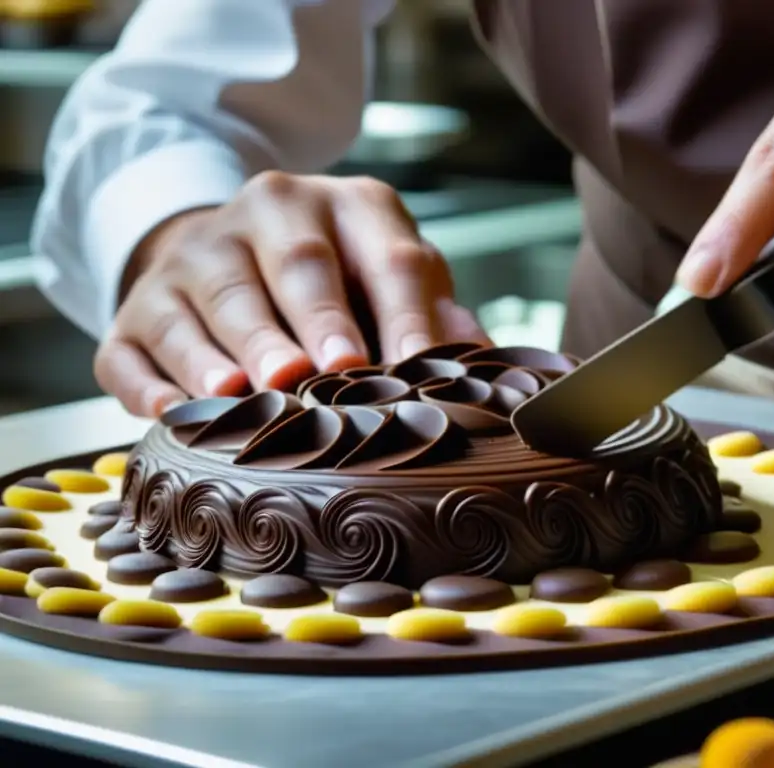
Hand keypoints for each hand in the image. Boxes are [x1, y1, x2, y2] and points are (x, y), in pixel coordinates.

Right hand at [95, 172, 488, 416]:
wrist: (230, 247)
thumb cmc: (337, 280)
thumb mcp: (389, 276)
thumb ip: (432, 313)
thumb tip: (480, 360)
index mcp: (348, 207)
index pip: (388, 258)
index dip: (405, 315)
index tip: (415, 368)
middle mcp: (268, 211)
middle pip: (297, 264)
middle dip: (315, 320)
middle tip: (329, 371)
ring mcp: (194, 254)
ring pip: (211, 298)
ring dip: (232, 349)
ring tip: (249, 392)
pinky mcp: (138, 304)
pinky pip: (134, 343)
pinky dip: (150, 380)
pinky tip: (175, 413)